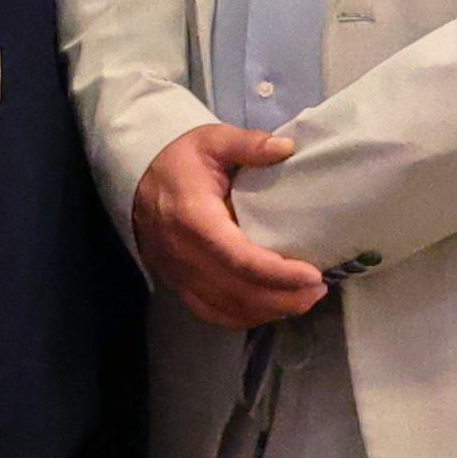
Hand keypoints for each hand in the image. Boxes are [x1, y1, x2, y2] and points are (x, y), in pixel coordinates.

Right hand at [132, 124, 328, 329]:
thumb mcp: (212, 141)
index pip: (237, 258)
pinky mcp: (178, 283)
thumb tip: (286, 148)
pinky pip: (212, 312)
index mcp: (192, 218)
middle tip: (319, 289)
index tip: (313, 274)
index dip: (277, 273)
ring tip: (304, 299)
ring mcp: (178, 273)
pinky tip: (271, 308)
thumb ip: (247, 144)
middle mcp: (182, 253)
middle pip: (236, 291)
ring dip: (268, 309)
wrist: (137, 179)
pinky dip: (245, 317)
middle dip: (282, 297)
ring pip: (226, 308)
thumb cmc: (180, 160)